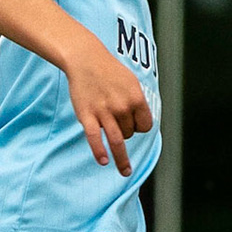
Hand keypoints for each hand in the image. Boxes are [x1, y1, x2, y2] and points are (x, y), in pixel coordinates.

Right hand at [65, 39, 152, 175]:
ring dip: (122, 160)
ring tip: (125, 172)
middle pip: (130, 133)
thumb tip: (143, 125)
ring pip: (117, 142)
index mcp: (136, 98)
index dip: (140, 127)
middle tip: (116, 121)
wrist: (86, 59)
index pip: (145, 126)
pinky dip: (99, 152)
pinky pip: (94, 139)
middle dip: (126, 132)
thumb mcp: (131, 83)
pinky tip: (104, 161)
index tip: (133, 125)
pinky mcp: (87, 116)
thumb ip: (138, 104)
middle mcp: (122, 107)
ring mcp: (104, 112)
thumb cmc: (110, 72)